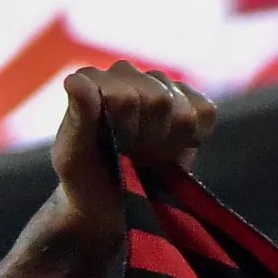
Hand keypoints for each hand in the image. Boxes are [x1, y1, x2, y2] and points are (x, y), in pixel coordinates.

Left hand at [53, 60, 215, 235]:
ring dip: (167, 144)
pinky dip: (193, 140)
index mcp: (91, 79)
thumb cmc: (85, 180)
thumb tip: (76, 81)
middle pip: (159, 100)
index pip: (124, 97)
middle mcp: (124, 73)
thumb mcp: (72, 159)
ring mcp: (159, 83)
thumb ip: (76, 120)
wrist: (111, 204)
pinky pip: (205, 112)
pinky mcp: (189, 100)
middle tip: (128, 157)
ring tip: (145, 156)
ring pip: (183, 112)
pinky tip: (170, 150)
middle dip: (146, 140)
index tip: (110, 151)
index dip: (123, 134)